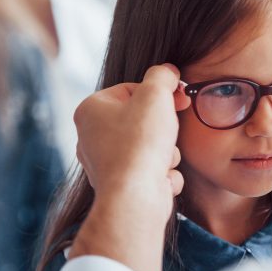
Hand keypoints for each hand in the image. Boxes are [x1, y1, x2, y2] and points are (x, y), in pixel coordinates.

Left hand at [69, 64, 190, 270]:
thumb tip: (168, 72)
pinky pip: (149, 170)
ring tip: (163, 159)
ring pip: (149, 146)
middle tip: (172, 131)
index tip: (180, 98)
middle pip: (142, 119)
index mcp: (91, 109)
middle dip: (164, 128)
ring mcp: (104, 163)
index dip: (161, 94)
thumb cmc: (141, 144)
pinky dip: (161, 174)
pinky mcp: (120, 184)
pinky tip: (160, 179)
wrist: (135, 197)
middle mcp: (91, 136)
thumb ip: (162, 76)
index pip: (132, 89)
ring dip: (166, 152)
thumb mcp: (155, 95)